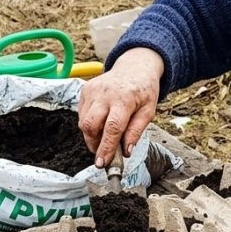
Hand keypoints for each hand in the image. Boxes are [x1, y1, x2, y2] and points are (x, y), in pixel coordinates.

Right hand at [77, 47, 163, 167]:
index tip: (102, 163)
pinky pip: (82, 114)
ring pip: (84, 122)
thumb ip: (136, 132)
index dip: (105, 148)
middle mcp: (105, 94)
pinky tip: (101, 120)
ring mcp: (92, 90)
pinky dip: (90, 123)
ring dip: (92, 135)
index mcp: (124, 99)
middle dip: (94, 144)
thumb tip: (125, 152)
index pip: (112, 128)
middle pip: (91, 125)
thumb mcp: (148, 111)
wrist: (135, 68)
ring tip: (105, 134)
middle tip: (103, 153)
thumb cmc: (143, 91)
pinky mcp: (85, 90)